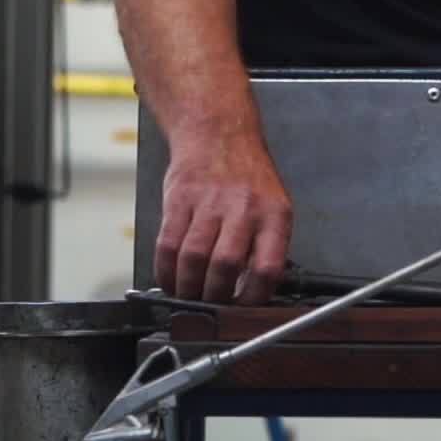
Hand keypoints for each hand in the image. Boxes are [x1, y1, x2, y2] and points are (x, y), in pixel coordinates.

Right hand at [155, 131, 293, 303]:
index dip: (253, 297)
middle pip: (225, 266)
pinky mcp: (179, 200)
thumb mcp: (274, 205)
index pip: (268, 268)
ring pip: (194, 259)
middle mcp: (244, 209)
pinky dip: (166, 270)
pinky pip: (168, 244)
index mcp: (274, 215)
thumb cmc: (248, 176)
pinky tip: (170, 279)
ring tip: (188, 296)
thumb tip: (256, 291)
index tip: (243, 308)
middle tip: (211, 306)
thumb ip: (266, 245)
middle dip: (215, 296)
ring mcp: (209, 203)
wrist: (218, 132)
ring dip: (188, 287)